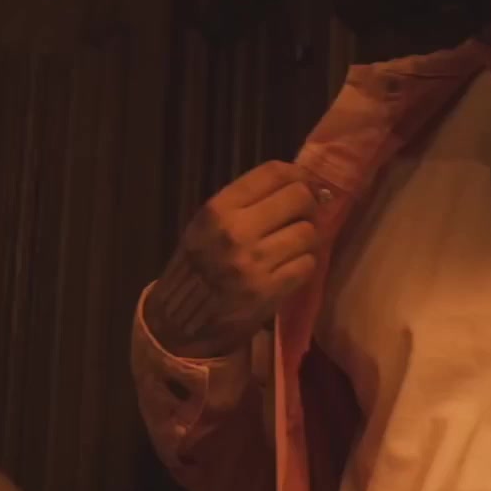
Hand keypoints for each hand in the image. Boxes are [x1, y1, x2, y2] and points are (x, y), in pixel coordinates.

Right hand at [144, 161, 322, 358]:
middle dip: (307, 205)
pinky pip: (307, 264)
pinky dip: (304, 264)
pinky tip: (290, 267)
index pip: (274, 173)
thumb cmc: (200, 264)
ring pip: (308, 232)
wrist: (182, 318)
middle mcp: (235, 231)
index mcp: (218, 209)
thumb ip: (248, 201)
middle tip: (301, 216)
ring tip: (293, 245)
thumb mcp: (209, 223)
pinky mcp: (268, 290)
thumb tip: (301, 183)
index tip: (302, 184)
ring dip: (307, 238)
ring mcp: (253, 262)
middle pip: (298, 198)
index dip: (297, 175)